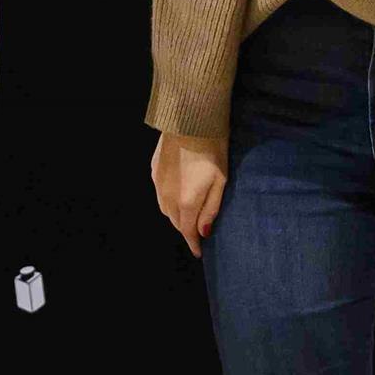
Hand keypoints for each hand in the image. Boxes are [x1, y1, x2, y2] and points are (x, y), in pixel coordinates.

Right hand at [149, 132, 226, 255]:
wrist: (190, 121)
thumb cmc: (212, 150)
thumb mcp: (220, 182)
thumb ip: (211, 209)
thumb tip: (203, 232)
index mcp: (186, 202)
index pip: (188, 232)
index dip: (194, 244)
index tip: (198, 252)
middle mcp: (167, 197)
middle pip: (176, 223)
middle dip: (186, 230)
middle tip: (198, 232)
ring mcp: (158, 184)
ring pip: (165, 210)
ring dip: (176, 216)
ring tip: (188, 214)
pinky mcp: (154, 171)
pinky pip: (160, 194)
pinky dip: (168, 200)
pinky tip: (177, 193)